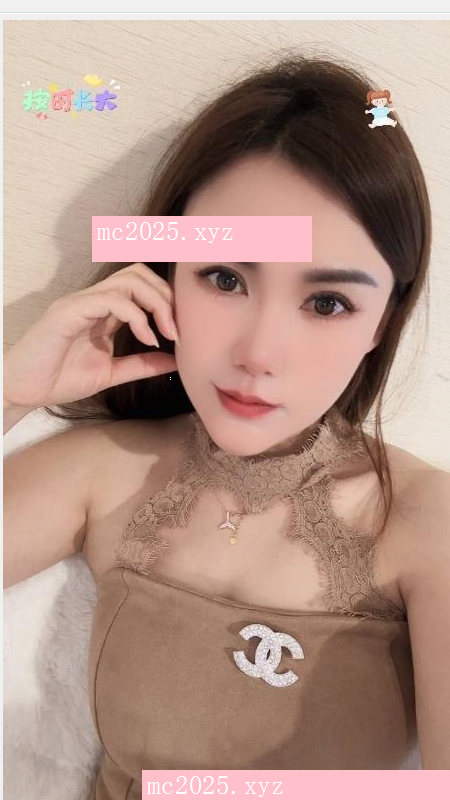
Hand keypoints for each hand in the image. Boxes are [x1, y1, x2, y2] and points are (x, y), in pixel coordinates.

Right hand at [4, 263, 178, 409]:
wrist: (22, 390)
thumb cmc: (58, 379)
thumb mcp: (110, 373)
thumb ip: (141, 365)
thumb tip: (175, 361)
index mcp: (102, 311)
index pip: (141, 286)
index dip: (166, 302)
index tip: (178, 333)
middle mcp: (93, 300)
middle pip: (139, 274)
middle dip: (165, 296)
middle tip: (176, 330)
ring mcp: (80, 302)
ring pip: (129, 281)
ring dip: (156, 304)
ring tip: (166, 333)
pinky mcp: (69, 311)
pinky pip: (110, 299)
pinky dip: (136, 316)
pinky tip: (147, 338)